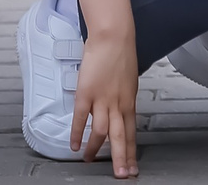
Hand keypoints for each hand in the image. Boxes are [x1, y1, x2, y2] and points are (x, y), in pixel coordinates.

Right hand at [72, 30, 139, 176]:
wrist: (113, 36)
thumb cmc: (121, 55)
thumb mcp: (129, 81)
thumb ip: (124, 99)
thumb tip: (120, 111)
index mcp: (130, 102)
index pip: (132, 132)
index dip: (132, 152)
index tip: (133, 167)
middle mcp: (118, 104)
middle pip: (120, 137)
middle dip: (121, 159)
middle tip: (122, 175)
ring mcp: (102, 100)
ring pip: (101, 132)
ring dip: (95, 149)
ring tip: (90, 161)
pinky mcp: (86, 93)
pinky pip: (80, 118)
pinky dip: (76, 134)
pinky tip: (73, 145)